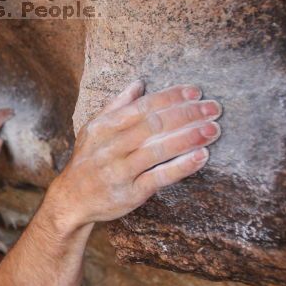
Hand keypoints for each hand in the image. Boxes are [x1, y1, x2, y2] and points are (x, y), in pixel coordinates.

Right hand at [50, 81, 221, 226]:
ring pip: (157, 150)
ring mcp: (119, 172)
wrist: (71, 201)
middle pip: (153, 126)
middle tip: (214, 108)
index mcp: (103, 128)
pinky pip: (159, 177)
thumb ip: (116, 106)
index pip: (142, 107)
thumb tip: (139, 84)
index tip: (195, 92)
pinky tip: (201, 156)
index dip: (171, 98)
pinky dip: (181, 166)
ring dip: (188, 138)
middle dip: (187, 114)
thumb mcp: (93, 131)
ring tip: (213, 129)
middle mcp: (110, 148)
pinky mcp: (129, 194)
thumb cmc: (88, 161)